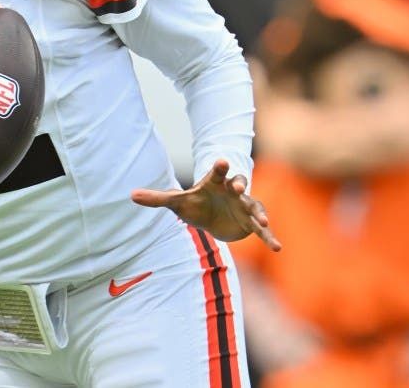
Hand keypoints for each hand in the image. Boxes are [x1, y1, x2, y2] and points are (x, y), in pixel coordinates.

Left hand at [131, 159, 280, 249]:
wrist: (213, 215)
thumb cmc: (195, 203)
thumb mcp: (177, 202)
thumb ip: (157, 198)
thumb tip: (131, 195)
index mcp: (215, 183)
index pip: (216, 173)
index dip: (219, 167)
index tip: (221, 160)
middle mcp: (232, 192)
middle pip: (238, 184)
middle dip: (240, 184)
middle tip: (239, 185)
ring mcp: (244, 206)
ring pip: (254, 207)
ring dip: (259, 214)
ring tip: (264, 223)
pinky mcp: (250, 222)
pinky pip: (262, 230)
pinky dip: (269, 238)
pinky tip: (278, 248)